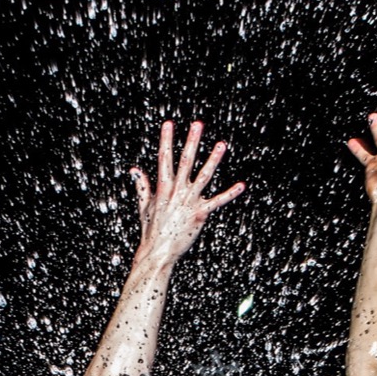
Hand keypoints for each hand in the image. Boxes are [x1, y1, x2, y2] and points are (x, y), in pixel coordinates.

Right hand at [130, 119, 243, 265]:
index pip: (164, 158)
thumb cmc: (151, 230)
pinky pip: (217, 202)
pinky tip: (241, 185)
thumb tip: (134, 171)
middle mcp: (176, 191)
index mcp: (163, 187)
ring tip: (221, 144)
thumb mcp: (144, 206)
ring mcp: (189, 202)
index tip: (168, 124)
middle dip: (192, 142)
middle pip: (185, 161)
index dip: (166, 140)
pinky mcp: (200, 214)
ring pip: (203, 176)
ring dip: (213, 159)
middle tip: (197, 124)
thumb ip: (142, 186)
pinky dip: (229, 194)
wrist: (158, 251)